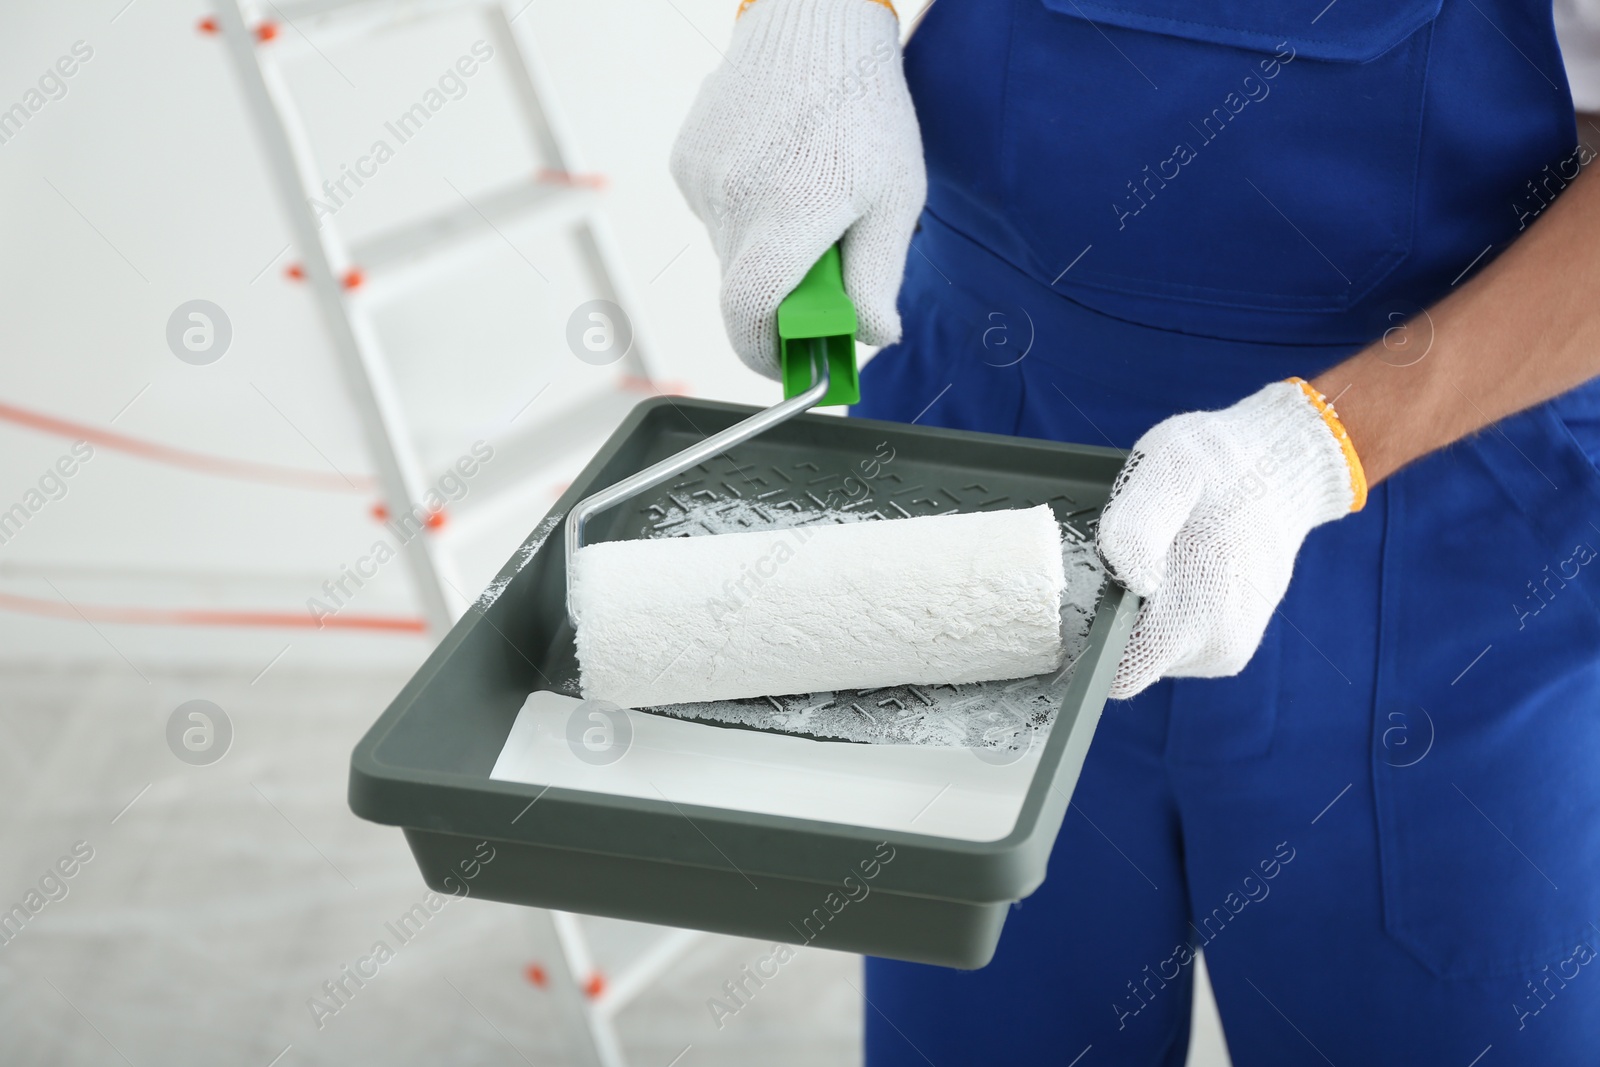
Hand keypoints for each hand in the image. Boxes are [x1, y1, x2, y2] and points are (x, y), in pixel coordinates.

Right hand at [670, 0, 924, 376]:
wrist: (812, 25)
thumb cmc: (866, 109)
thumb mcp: (896, 199)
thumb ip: (878, 278)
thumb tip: (871, 338)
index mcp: (791, 214)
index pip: (751, 316)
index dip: (766, 357)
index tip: (790, 366)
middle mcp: (736, 201)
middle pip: (742, 293)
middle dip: (779, 305)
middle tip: (822, 285)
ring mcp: (703, 181)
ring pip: (729, 255)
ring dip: (764, 253)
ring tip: (805, 202)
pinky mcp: (687, 162)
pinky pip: (715, 217)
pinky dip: (745, 216)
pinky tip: (777, 174)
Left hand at [1095, 379, 1365, 698]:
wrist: (1285, 469)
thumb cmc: (1220, 463)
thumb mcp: (1170, 464)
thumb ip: (1140, 522)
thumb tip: (1132, 580)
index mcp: (1199, 609)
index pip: (1121, 672)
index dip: (1094, 641)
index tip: (1087, 597)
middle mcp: (1217, 645)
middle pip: (1132, 661)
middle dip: (1120, 617)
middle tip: (1132, 557)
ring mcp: (1226, 651)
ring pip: (1154, 654)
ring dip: (1146, 613)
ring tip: (1164, 558)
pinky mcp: (1230, 648)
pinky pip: (1177, 645)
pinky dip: (1169, 614)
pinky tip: (1181, 572)